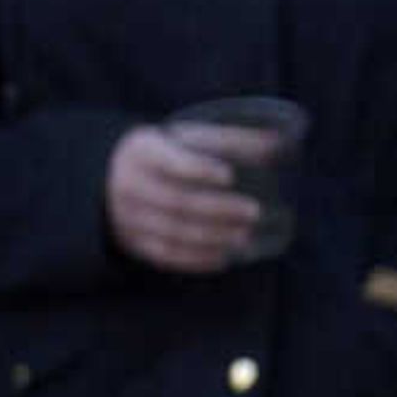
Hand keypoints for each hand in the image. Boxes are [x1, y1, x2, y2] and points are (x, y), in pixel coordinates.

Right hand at [104, 123, 262, 272]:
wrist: (117, 176)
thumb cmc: (170, 153)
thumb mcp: (188, 137)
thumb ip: (230, 140)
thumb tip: (279, 144)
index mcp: (142, 151)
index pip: (169, 161)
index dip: (198, 169)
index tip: (230, 176)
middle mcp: (129, 184)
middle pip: (176, 201)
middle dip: (218, 209)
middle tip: (254, 212)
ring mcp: (128, 216)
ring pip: (172, 232)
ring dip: (212, 237)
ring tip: (245, 236)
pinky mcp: (133, 241)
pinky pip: (164, 255)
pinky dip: (196, 259)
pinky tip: (224, 257)